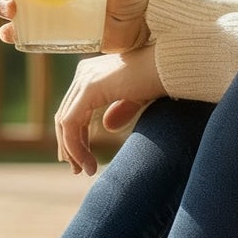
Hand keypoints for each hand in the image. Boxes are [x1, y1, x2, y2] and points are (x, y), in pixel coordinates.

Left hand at [54, 45, 165, 175]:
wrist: (172, 66)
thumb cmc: (161, 78)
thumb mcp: (137, 98)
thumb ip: (121, 109)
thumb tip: (107, 126)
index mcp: (92, 74)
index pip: (73, 110)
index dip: (75, 137)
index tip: (82, 160)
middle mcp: (84, 73)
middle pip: (65, 115)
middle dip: (70, 146)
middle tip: (77, 169)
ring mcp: (85, 79)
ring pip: (65, 121)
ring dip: (73, 150)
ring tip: (86, 170)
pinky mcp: (90, 87)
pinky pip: (71, 123)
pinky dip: (75, 146)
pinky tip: (87, 162)